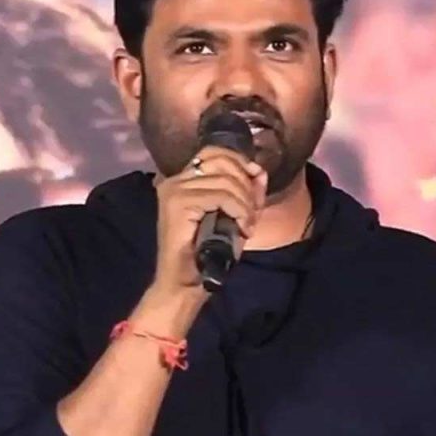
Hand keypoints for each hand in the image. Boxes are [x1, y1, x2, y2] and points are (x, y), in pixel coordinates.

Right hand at [152, 146, 267, 294]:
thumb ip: (245, 193)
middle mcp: (175, 179)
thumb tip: (260, 171)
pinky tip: (243, 229)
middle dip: (246, 184)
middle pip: (222, 161)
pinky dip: (239, 211)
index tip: (256, 181)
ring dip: (245, 203)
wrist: (183, 284)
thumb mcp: (232, 217)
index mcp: (183, 179)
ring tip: (248, 225)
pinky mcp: (178, 203)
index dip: (239, 161)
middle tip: (253, 212)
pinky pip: (221, 196)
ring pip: (225, 181)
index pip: (214, 152)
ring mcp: (175, 190)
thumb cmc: (205, 254)